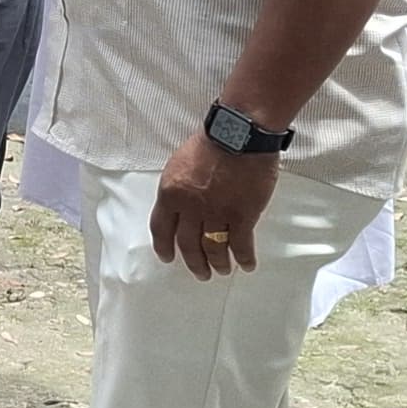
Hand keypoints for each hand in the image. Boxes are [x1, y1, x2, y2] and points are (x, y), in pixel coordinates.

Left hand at [151, 132, 281, 278]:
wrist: (239, 134)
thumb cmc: (212, 143)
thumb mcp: (180, 165)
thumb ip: (178, 189)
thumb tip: (181, 207)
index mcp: (171, 194)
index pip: (161, 229)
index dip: (164, 247)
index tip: (168, 257)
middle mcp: (190, 208)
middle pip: (187, 245)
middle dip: (194, 262)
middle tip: (200, 272)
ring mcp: (216, 214)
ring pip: (213, 248)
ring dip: (218, 263)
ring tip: (221, 270)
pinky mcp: (241, 216)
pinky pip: (240, 245)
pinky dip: (243, 258)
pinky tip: (246, 264)